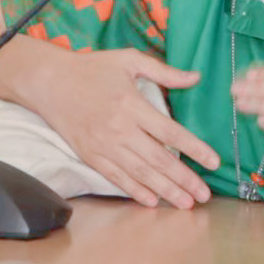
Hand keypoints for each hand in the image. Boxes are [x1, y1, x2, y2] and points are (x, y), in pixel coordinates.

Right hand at [33, 48, 218, 208]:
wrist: (49, 82)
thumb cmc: (91, 69)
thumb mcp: (129, 59)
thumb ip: (163, 71)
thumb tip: (195, 77)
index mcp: (133, 105)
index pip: (171, 132)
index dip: (195, 148)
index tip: (214, 162)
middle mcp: (120, 129)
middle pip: (159, 159)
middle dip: (184, 179)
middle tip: (205, 195)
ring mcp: (105, 145)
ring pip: (140, 173)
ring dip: (165, 190)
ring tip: (186, 203)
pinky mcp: (91, 156)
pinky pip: (116, 178)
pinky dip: (135, 191)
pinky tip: (152, 201)